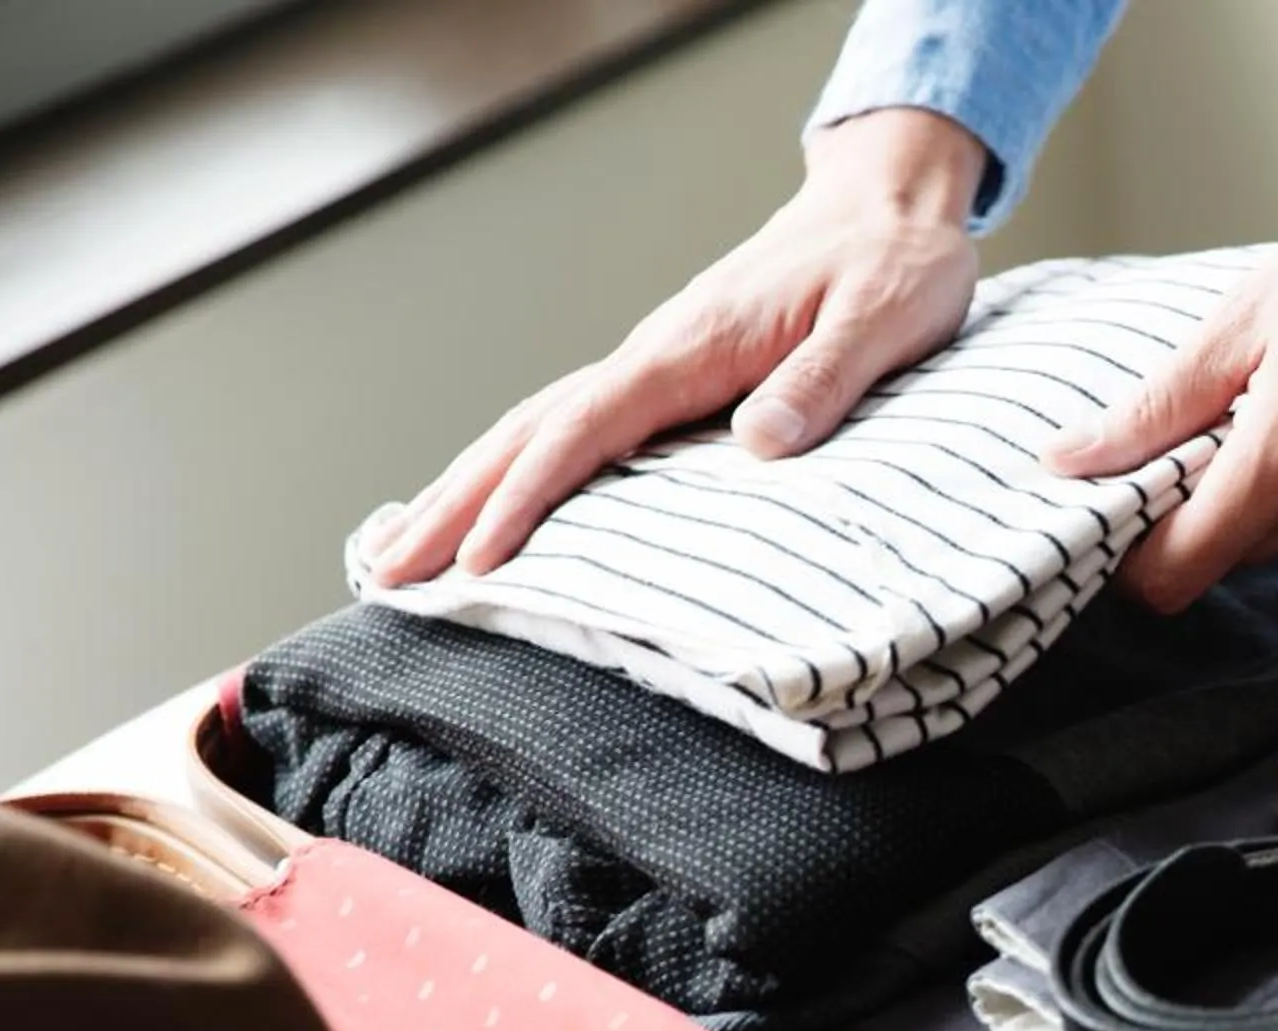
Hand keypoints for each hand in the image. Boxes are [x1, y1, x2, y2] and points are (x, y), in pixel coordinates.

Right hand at [366, 109, 988, 584]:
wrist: (888, 209)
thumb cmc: (892, 265)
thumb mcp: (879, 321)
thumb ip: (821, 382)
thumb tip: (758, 445)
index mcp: (690, 346)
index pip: (585, 428)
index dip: (528, 498)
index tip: (480, 561)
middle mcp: (656, 354)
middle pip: (529, 431)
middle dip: (455, 503)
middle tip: (385, 573)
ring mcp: (657, 366)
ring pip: (538, 429)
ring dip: (467, 490)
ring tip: (402, 554)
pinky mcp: (673, 378)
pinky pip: (578, 429)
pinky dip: (521, 471)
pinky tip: (492, 509)